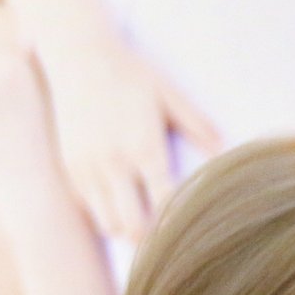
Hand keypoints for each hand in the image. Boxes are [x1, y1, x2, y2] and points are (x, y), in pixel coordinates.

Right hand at [38, 38, 221, 242]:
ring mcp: (87, 168)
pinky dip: (104, 211)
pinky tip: (117, 200)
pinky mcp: (70, 167)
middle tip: (165, 235)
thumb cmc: (131, 73)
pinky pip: (89, 207)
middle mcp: (114, 163)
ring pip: (108, 223)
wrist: (79, 58)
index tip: (189, 229)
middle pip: (133, 226)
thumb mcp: (169, 94)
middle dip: (151, 237)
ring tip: (141, 218)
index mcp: (144, 147)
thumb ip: (197, 125)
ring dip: (125, 225)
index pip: (165, 203)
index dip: (178, 223)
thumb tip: (225, 153)